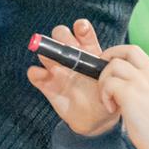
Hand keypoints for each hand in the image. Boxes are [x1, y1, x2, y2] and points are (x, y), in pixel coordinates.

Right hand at [26, 19, 117, 136]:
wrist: (98, 120)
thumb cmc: (108, 98)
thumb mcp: (114, 85)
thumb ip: (111, 78)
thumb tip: (110, 70)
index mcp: (89, 52)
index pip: (82, 31)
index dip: (81, 27)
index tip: (81, 30)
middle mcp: (72, 58)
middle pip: (60, 35)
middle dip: (61, 36)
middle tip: (67, 46)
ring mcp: (59, 70)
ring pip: (46, 52)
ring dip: (46, 52)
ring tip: (52, 60)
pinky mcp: (48, 86)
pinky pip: (36, 75)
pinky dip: (35, 73)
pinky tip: (40, 75)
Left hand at [98, 45, 148, 148]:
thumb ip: (144, 89)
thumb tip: (125, 88)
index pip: (135, 51)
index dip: (118, 53)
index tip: (109, 65)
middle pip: (125, 51)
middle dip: (107, 59)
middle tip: (103, 77)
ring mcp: (140, 83)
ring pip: (113, 66)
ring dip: (104, 82)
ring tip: (108, 100)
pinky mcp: (131, 95)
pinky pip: (109, 84)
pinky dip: (105, 96)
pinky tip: (111, 109)